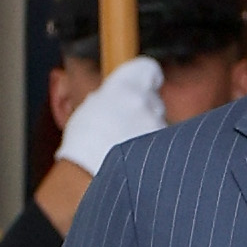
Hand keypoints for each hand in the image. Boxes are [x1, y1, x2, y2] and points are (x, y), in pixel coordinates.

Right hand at [57, 57, 165, 173]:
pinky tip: (135, 159)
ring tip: (125, 147)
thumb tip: (117, 96)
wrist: (88, 177)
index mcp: (124, 87)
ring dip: (146, 131)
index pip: (148, 69)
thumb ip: (110, 97)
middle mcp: (145, 101)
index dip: (147, 77)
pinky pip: (161, 142)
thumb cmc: (83, 145)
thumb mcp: (89, 109)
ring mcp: (157, 124)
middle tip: (124, 125)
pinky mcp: (164, 145)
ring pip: (157, 123)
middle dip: (143, 110)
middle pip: (153, 99)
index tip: (145, 83)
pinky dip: (152, 149)